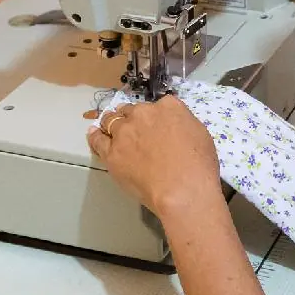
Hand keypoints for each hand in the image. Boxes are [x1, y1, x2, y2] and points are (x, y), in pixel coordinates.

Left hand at [88, 95, 220, 219]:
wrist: (182, 190)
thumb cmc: (198, 165)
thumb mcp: (200, 134)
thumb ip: (182, 122)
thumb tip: (172, 125)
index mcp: (168, 107)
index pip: (158, 104)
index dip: (156, 116)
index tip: (156, 124)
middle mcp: (143, 113)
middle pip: (131, 110)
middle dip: (132, 118)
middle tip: (134, 130)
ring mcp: (124, 132)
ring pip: (112, 121)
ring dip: (112, 123)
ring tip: (109, 127)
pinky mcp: (111, 152)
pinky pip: (98, 140)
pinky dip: (96, 135)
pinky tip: (94, 133)